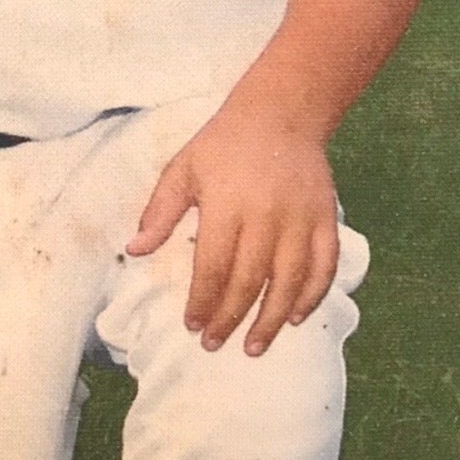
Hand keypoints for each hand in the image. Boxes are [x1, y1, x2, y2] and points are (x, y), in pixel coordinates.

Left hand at [127, 92, 339, 356]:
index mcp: (227, 203)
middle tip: (213, 344)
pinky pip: (324, 266)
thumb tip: (134, 250)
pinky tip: (295, 317)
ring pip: (289, 281)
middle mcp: (266, 215)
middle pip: (249, 280)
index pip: (214, 266)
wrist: (282, 112)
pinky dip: (313, 296)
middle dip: (229, 318)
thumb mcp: (183, 169)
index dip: (202, 301)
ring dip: (271, 320)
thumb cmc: (224, 144)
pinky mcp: (326, 218)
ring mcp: (301, 218)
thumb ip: (160, 211)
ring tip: (253, 347)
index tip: (191, 325)